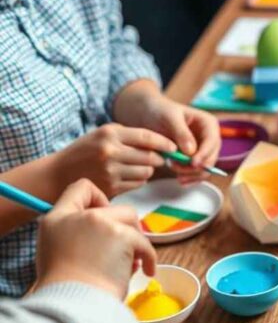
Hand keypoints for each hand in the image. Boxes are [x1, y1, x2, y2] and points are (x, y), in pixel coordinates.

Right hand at [35, 179, 155, 298]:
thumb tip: (100, 236)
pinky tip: (146, 271)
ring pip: (132, 221)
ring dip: (135, 242)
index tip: (103, 218)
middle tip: (123, 251)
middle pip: (113, 207)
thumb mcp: (56, 255)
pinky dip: (149, 258)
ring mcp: (102, 223)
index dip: (97, 199)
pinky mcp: (123, 236)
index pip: (80, 188)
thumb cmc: (66, 291)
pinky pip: (145, 243)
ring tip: (130, 265)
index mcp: (56, 219)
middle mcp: (78, 216)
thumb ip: (72, 237)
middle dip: (123, 227)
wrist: (73, 306)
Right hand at [58, 123, 176, 195]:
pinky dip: (138, 181)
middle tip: (158, 158)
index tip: (174, 147)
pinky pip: (137, 184)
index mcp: (110, 133)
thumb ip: (129, 135)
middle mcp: (111, 152)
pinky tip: (128, 176)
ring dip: (148, 170)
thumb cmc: (84, 151)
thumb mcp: (103, 134)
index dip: (164, 143)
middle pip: (150, 157)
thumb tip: (161, 143)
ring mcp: (110, 172)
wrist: (59, 174)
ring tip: (139, 167)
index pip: (147, 137)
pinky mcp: (111, 188)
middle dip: (158, 158)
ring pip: (146, 172)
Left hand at [114, 83, 220, 183]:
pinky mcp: (195, 159)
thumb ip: (181, 133)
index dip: (205, 154)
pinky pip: (197, 173)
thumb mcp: (170, 118)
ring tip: (172, 169)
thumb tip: (191, 151)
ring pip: (205, 169)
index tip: (193, 163)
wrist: (151, 115)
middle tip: (175, 167)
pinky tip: (179, 179)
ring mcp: (203, 150)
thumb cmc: (162, 111)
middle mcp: (210, 138)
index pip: (212, 142)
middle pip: (211, 158)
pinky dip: (189, 177)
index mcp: (208, 124)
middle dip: (195, 167)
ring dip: (191, 174)